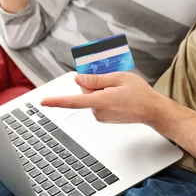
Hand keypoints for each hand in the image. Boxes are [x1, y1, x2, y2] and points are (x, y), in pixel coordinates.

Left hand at [41, 73, 167, 124]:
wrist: (152, 110)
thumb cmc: (140, 93)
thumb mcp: (119, 78)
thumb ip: (96, 79)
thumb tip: (77, 79)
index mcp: (101, 101)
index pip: (74, 101)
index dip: (57, 101)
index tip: (43, 102)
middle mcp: (98, 111)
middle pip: (85, 92)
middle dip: (94, 83)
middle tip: (112, 81)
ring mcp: (101, 116)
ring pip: (91, 97)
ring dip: (100, 90)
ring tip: (118, 90)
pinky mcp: (103, 117)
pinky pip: (97, 102)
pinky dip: (104, 96)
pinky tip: (118, 96)